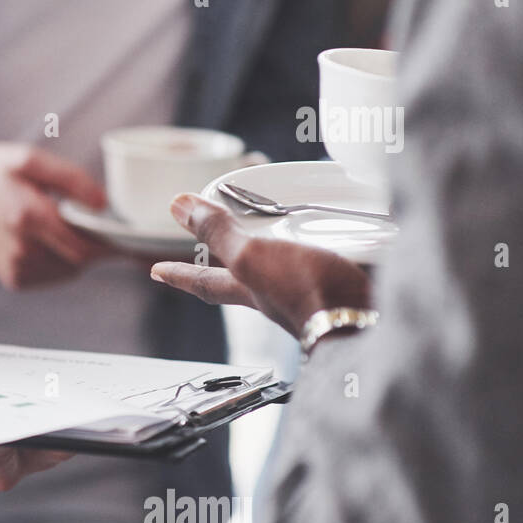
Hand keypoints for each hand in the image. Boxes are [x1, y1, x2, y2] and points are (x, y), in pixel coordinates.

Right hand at [0, 143, 114, 288]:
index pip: (86, 245)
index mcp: (28, 217)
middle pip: (81, 260)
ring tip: (60, 225)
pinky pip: (54, 275)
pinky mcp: (13, 279)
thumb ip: (69, 179)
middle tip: (99, 225)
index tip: (138, 245)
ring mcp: (16, 269)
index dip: (114, 246)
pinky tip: (45, 240)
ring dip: (77, 252)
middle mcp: (22, 249)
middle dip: (96, 245)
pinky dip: (61, 261)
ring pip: (70, 270)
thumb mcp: (28, 160)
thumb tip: (103, 203)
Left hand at [150, 194, 372, 336]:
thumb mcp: (251, 257)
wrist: (366, 316)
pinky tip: (348, 227)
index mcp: (250, 288)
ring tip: (288, 219)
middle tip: (224, 237)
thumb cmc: (306, 293)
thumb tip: (178, 207)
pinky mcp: (348, 279)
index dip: (179, 273)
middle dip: (236, 255)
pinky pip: (334, 255)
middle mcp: (278, 293)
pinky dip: (335, 238)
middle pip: (248, 274)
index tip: (156, 270)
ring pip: (290, 262)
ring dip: (288, 239)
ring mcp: (313, 289)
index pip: (204, 282)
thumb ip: (218, 234)